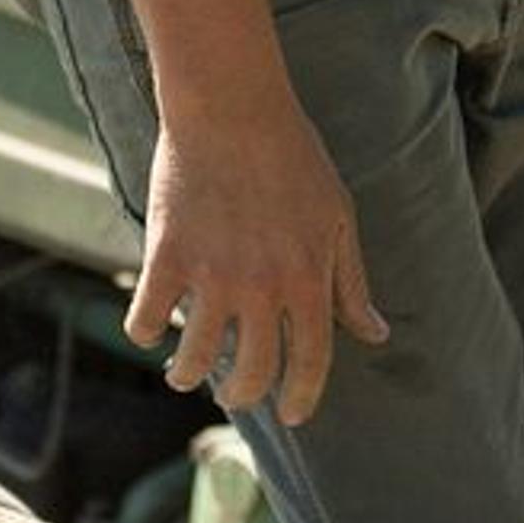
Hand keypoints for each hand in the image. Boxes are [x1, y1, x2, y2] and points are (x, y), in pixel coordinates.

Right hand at [127, 83, 391, 424]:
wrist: (234, 107)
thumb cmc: (294, 159)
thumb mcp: (338, 218)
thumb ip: (352, 283)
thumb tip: (377, 333)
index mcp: (310, 279)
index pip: (311, 361)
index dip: (303, 397)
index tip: (294, 416)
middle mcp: (263, 286)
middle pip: (250, 374)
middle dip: (242, 395)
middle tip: (234, 393)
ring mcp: (212, 274)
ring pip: (193, 359)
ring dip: (186, 374)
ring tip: (184, 371)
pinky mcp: (167, 256)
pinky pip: (147, 320)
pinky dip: (146, 332)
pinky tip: (152, 329)